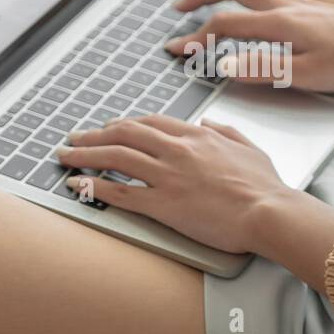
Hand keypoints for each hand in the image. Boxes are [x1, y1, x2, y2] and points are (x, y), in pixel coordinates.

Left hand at [56, 114, 293, 253]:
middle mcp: (177, 150)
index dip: (124, 124)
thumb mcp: (249, 148)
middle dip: (94, 135)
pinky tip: (79, 185)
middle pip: (124, 134)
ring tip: (65, 157)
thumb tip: (210, 122)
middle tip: (75, 138)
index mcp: (197, 136)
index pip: (150, 122)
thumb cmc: (265, 187)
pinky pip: (120, 192)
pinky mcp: (163, 204)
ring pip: (115, 158)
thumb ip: (227, 132)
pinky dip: (95, 186)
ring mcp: (167, 176)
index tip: (109, 127)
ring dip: (85, 155)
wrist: (269, 212)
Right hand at [164, 0, 333, 92]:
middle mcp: (285, 5)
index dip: (196, 38)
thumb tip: (225, 65)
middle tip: (179, 9)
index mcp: (279, 23)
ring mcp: (299, 1)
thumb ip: (263, 69)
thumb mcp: (307, 75)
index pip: (224, 26)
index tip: (176, 51)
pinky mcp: (312, 5)